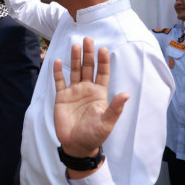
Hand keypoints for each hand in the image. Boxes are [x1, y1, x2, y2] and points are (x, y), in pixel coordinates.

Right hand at [54, 37, 128, 157]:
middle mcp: (87, 89)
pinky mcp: (61, 97)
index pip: (102, 73)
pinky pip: (59, 81)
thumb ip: (115, 108)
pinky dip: (58, 71)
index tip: (103, 49)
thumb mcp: (107, 122)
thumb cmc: (94, 134)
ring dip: (75, 58)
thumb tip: (127, 94)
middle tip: (88, 39)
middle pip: (88, 68)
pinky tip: (57, 61)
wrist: (76, 144)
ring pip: (75, 71)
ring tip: (75, 45)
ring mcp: (73, 92)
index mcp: (100, 94)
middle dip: (88, 54)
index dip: (103, 61)